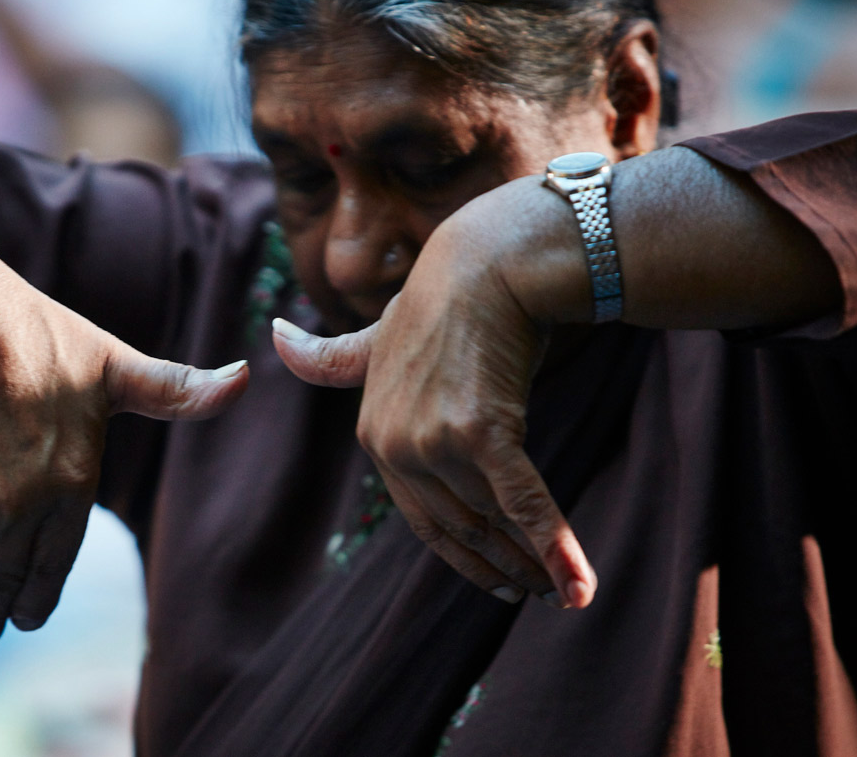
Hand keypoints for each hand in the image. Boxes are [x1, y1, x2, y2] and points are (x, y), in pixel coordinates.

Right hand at [0, 267, 248, 652]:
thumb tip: (248, 379)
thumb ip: (177, 391)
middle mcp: (18, 505)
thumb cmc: (38, 332)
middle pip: (4, 588)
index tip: (30, 615)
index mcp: (72, 484)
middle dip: (0, 611)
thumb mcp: (114, 364)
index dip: (39, 600)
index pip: (56, 572)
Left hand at [272, 180, 596, 607]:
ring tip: (565, 591)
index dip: (466, 557)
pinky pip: (524, 502)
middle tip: (540, 593)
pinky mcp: (481, 431)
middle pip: (462, 529)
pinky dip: (554, 547)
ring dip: (536, 564)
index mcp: (374, 436)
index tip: (502, 579)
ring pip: (495, 521)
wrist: (483, 263)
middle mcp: (397, 446)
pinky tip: (579, 585)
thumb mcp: (376, 335)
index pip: (425, 519)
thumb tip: (277, 334)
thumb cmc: (438, 299)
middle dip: (505, 569)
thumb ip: (335, 356)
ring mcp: (435, 440)